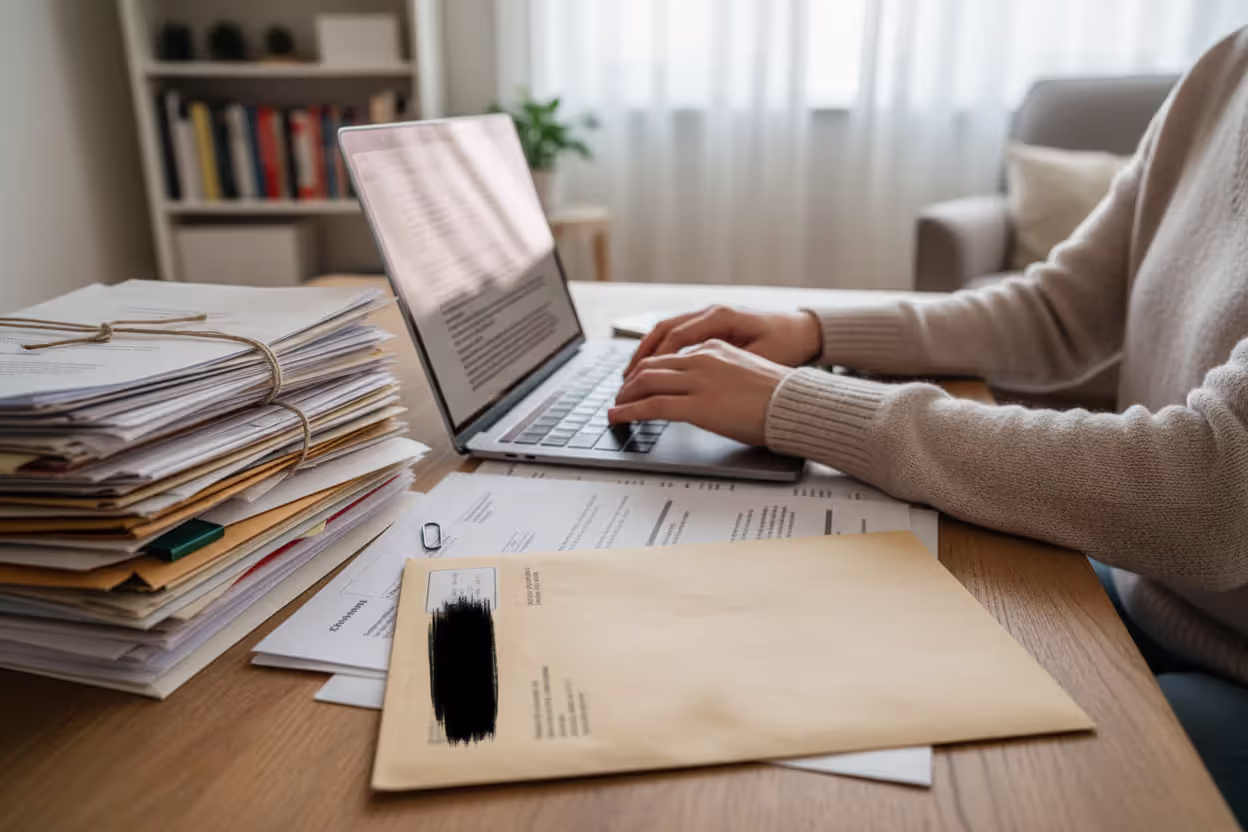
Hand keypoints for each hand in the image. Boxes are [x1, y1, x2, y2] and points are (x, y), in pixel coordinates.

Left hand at [610, 340, 792, 445]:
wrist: (796, 405)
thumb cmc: (779, 396)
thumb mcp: (746, 371)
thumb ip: (721, 372)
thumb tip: (708, 388)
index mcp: (714, 347)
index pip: (669, 355)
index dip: (646, 369)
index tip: (636, 381)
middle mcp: (702, 359)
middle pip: (651, 365)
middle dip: (630, 382)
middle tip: (620, 395)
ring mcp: (698, 381)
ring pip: (646, 383)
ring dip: (625, 396)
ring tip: (616, 407)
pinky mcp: (697, 406)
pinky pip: (652, 406)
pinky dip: (629, 411)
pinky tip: (618, 417)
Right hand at [623, 305, 821, 377]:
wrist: (803, 330)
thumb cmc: (786, 344)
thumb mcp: (762, 358)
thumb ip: (730, 367)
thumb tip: (703, 382)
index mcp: (720, 317)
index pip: (676, 337)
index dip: (655, 360)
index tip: (639, 380)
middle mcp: (710, 312)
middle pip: (663, 330)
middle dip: (641, 356)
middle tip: (626, 381)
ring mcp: (708, 316)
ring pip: (666, 331)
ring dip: (646, 352)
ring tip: (630, 375)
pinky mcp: (710, 325)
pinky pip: (676, 334)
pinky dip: (660, 350)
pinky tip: (652, 368)